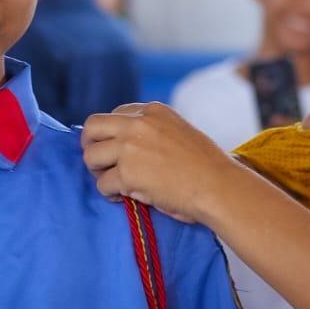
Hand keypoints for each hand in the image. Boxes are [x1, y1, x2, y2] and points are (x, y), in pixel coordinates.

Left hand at [81, 103, 242, 224]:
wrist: (219, 187)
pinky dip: (110, 194)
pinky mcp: (127, 173)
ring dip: (99, 172)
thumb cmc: (208, 167)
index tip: (117, 150)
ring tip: (114, 184)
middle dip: (91, 145)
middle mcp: (138, 123)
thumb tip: (129, 150)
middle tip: (101, 164)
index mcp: (153, 111)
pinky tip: (123, 198)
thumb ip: (154, 133)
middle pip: (92, 126)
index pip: (115, 114)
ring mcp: (130, 147)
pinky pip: (102, 184)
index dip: (112, 134)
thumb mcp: (180, 133)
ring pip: (91, 156)